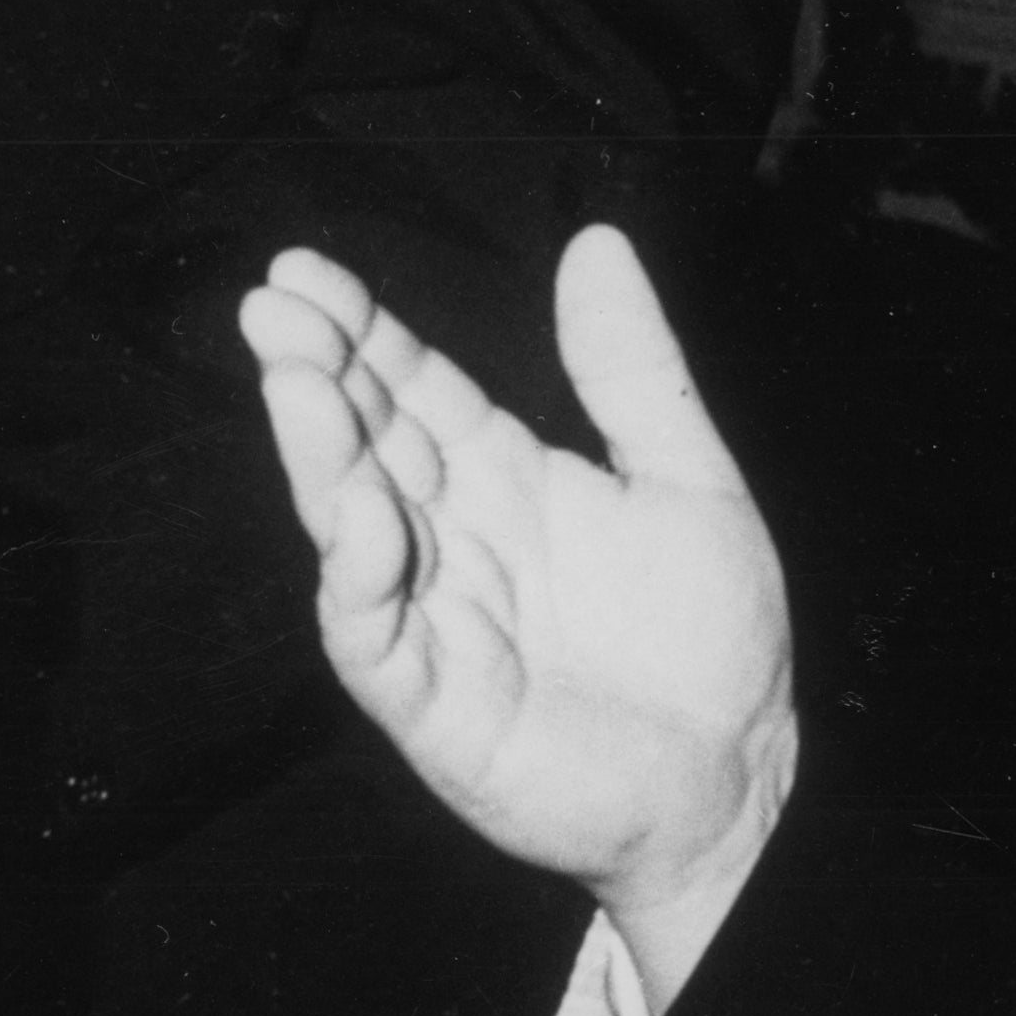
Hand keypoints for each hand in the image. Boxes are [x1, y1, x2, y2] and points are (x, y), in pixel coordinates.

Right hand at [240, 224, 795, 1000]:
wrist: (741, 774)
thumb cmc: (710, 638)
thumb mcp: (686, 475)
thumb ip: (632, 368)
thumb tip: (595, 241)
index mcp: (507, 480)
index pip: (416, 390)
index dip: (363, 332)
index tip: (307, 270)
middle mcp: (456, 540)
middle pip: (369, 444)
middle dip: (318, 374)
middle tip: (273, 306)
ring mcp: (436, 619)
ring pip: (352, 527)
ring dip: (320, 457)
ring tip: (297, 383)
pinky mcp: (433, 702)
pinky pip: (375, 634)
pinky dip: (361, 574)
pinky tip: (361, 514)